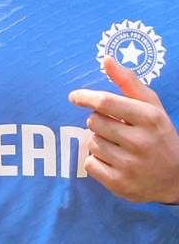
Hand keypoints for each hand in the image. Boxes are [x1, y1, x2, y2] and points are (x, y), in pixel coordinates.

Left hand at [69, 56, 178, 203]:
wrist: (177, 180)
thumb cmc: (159, 136)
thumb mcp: (152, 107)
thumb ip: (128, 82)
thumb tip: (106, 59)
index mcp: (149, 119)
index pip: (106, 103)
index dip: (85, 97)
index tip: (74, 96)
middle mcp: (141, 142)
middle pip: (93, 122)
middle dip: (99, 122)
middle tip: (116, 129)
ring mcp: (131, 165)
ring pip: (91, 143)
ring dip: (99, 142)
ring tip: (119, 147)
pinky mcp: (120, 184)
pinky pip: (90, 164)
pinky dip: (97, 162)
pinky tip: (115, 163)